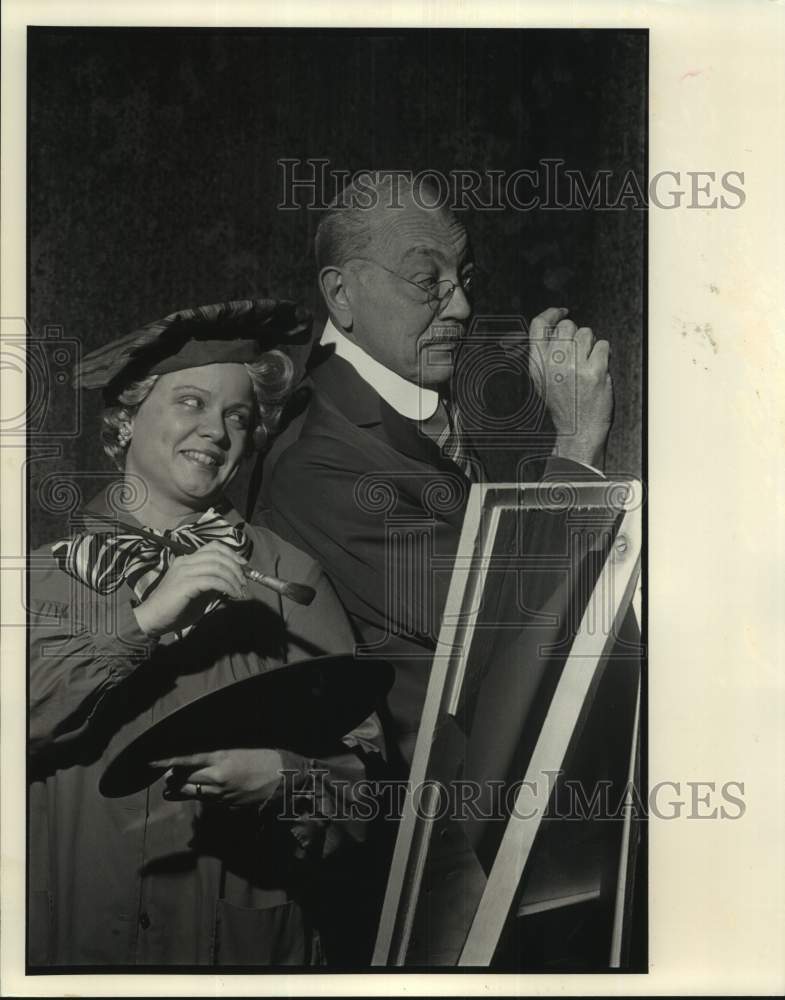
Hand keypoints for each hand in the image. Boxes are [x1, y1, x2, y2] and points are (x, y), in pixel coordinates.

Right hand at [132, 540, 248, 637]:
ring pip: (217, 566)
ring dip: (233, 578)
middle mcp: (185, 561)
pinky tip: (232, 595)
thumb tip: (230, 581)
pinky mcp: (185, 584)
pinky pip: (212, 580)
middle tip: (244, 583)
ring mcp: (184, 571)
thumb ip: (211, 585)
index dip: (231, 553)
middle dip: (236, 567)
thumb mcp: (198, 594)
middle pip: (218, 554)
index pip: (213, 547)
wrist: (152, 619)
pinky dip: (227, 586)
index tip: (244, 566)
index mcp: (187, 560)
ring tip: (240, 591)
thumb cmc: (174, 608)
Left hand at [153, 748, 294, 806]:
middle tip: (169, 772)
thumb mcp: (240, 746)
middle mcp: (216, 777)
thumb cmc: (265, 756)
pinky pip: (204, 800)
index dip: (166, 761)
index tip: (149, 762)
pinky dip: (197, 795)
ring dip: (179, 789)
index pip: (185, 760)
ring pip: (189, 793)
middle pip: (182, 779)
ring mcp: (220, 794)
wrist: (284, 779)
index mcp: (220, 758)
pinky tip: (199, 790)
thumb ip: (217, 750)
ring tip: (174, 785)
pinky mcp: (225, 805)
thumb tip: (198, 753)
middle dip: (171, 777)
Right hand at [528, 306, 613, 467]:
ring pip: (587, 333)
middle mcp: (553, 363)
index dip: (551, 313)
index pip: (539, 325)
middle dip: (576, 334)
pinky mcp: (595, 372)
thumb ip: (545, 354)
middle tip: (579, 352)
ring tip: (588, 362)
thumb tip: (556, 327)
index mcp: (537, 363)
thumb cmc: (563, 405)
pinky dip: (604, 355)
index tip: (562, 311)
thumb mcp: (542, 379)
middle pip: (567, 326)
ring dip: (591, 344)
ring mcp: (574, 367)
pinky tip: (598, 368)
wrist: (577, 431)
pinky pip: (603, 345)